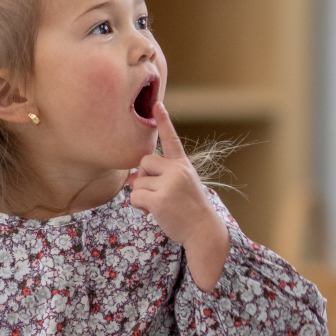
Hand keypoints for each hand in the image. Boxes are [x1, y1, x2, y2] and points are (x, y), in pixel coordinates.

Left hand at [130, 102, 228, 291]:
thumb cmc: (188, 209)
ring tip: (160, 205)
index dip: (163, 121)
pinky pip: (135, 197)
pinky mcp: (160, 199)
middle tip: (158, 194)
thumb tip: (131, 178)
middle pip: (143, 163)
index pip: (171, 139)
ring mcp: (169, 184)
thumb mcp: (178, 187)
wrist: (203, 230)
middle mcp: (177, 170)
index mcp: (182, 165)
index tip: (157, 104)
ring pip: (137, 183)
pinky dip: (140, 207)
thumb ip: (158, 177)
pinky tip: (154, 212)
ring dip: (142, 196)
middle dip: (144, 179)